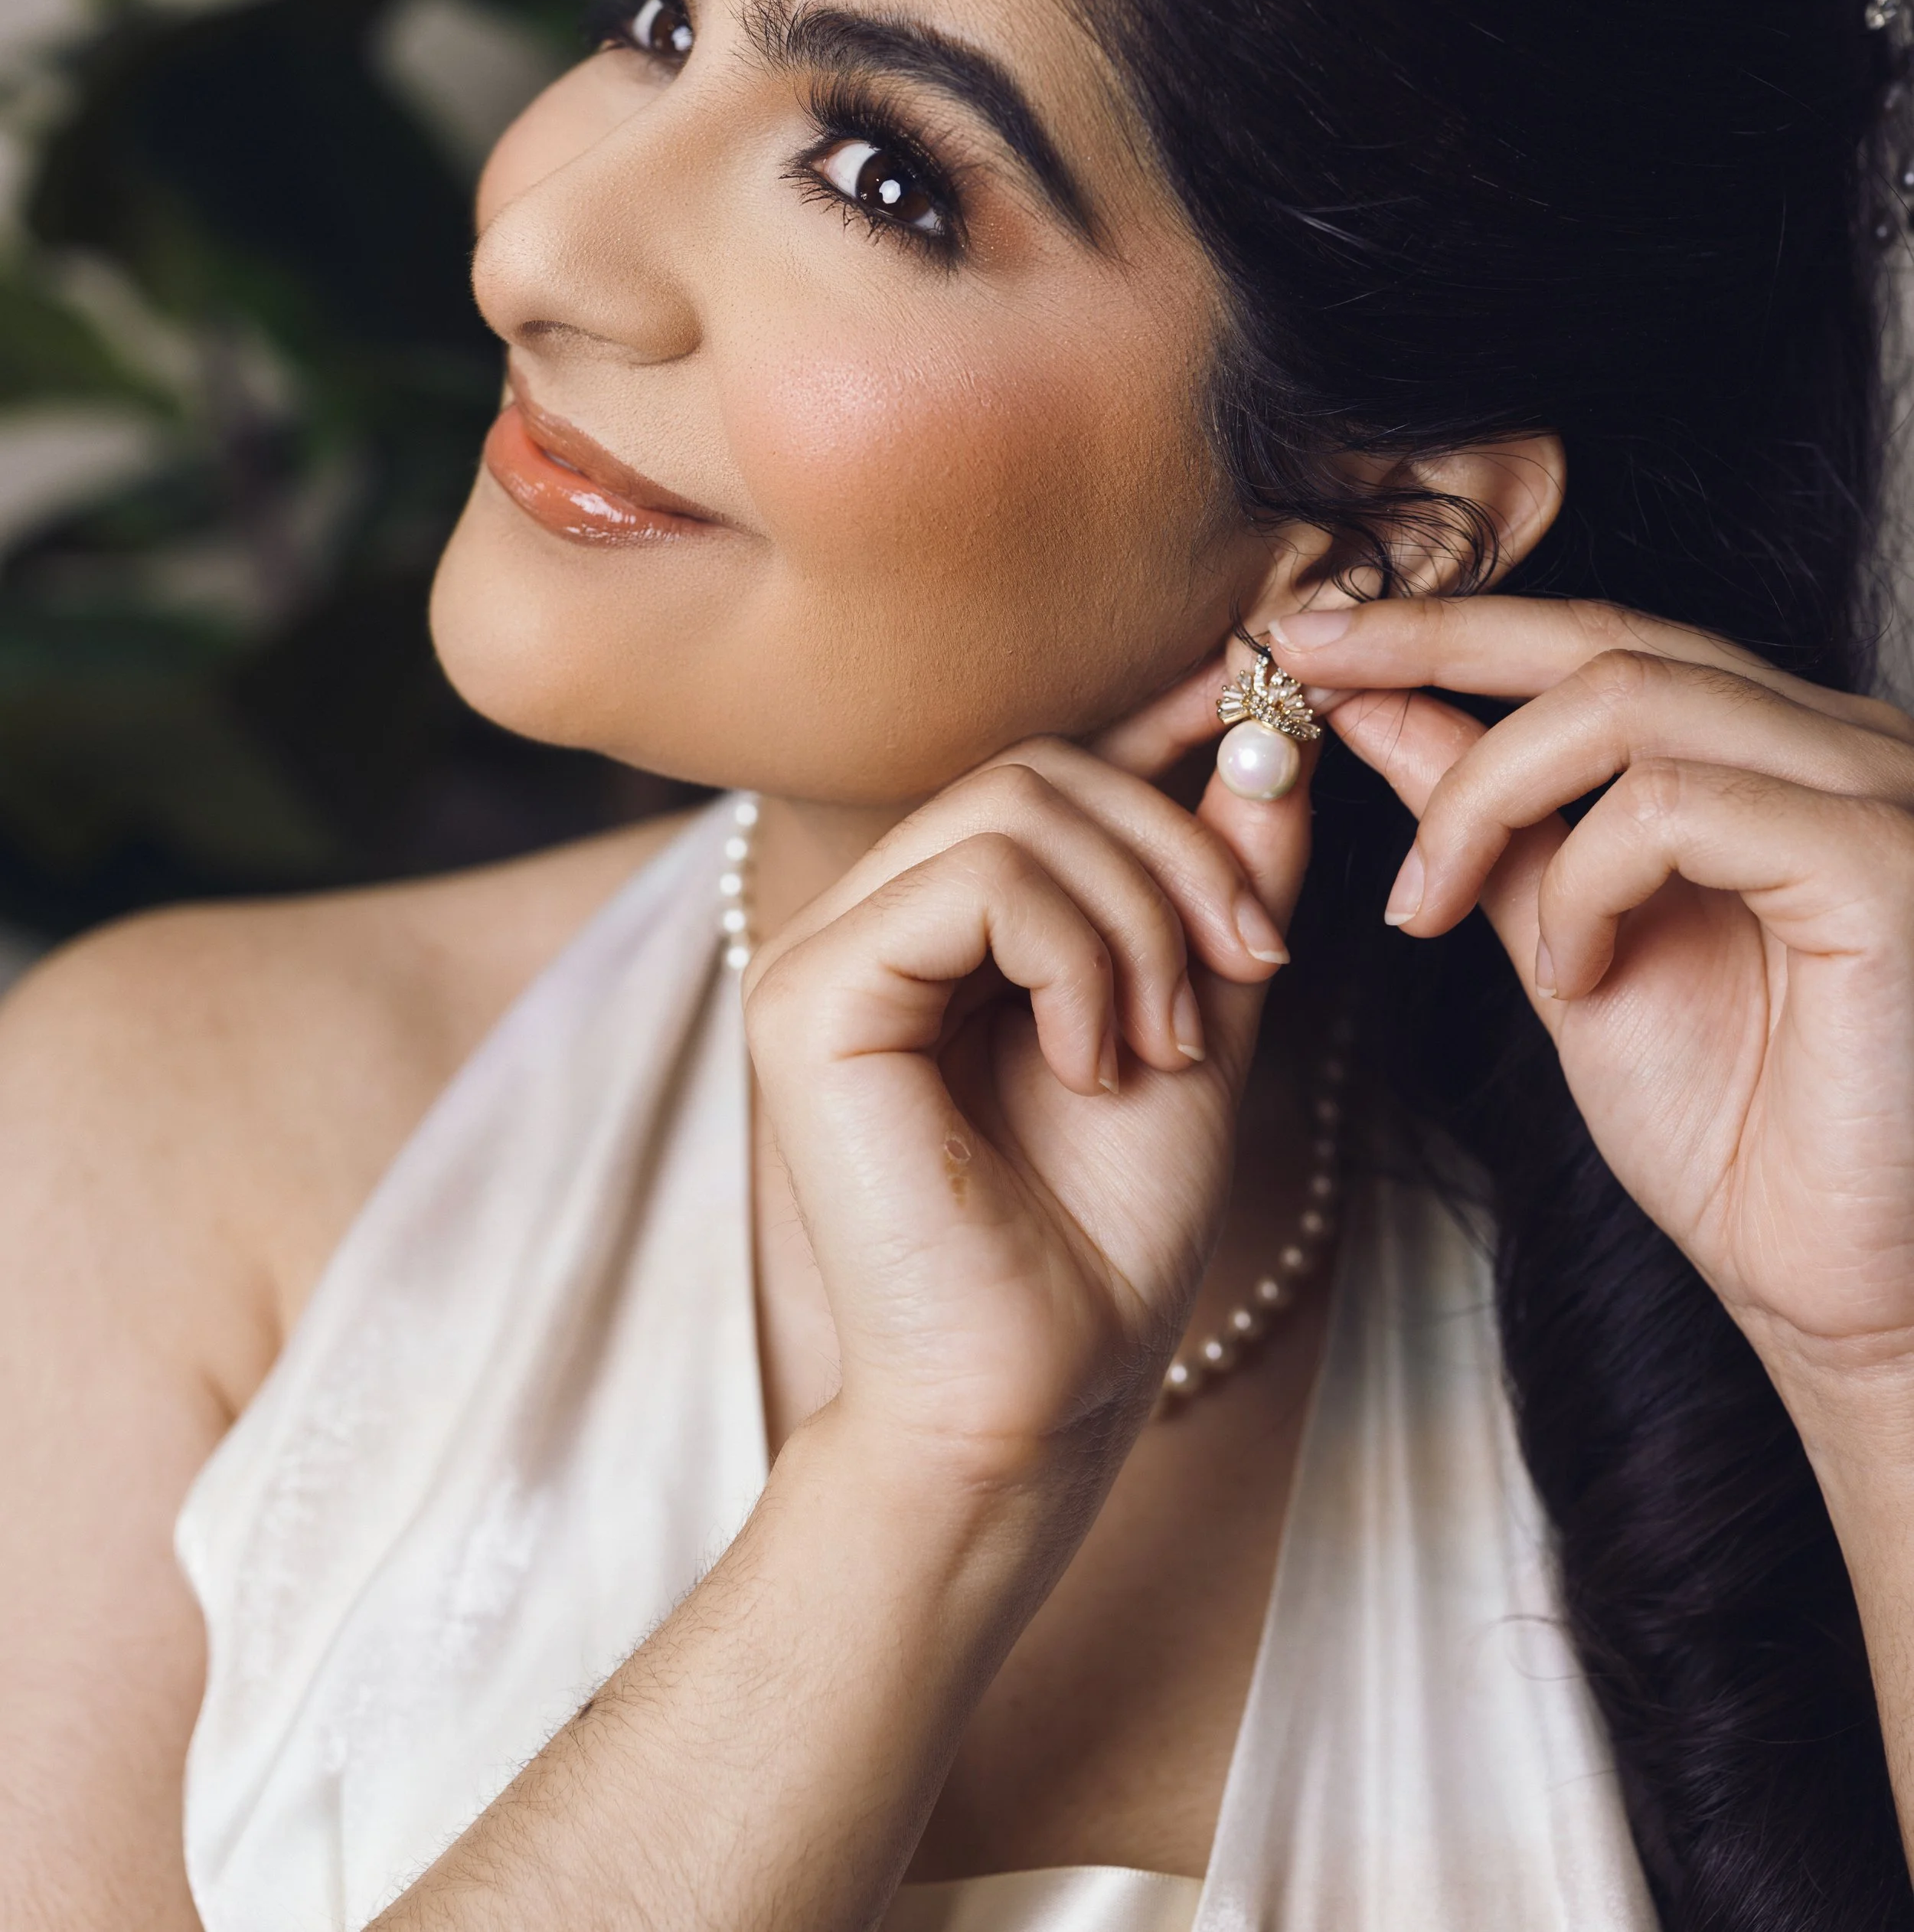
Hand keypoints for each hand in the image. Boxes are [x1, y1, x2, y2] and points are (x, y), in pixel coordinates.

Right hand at [743, 721, 1303, 1483]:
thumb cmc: (1104, 1237)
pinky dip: (1075, 958)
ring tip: (1164, 1044)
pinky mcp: (810, 997)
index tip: (1271, 714)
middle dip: (1175, 846)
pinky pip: (975, 882)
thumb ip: (1223, 885)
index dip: (1157, 727)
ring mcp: (819, 954)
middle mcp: (864, 924)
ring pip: (1012, 808)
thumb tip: (1282, 740)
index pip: (1045, 770)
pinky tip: (1092, 1062)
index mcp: (937, 927)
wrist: (1036, 1398)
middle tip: (1251, 962)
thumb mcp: (1198, 1019)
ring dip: (1139, 918)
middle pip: (1035, 770)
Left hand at [1281, 595, 1913, 1394]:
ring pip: (1628, 700)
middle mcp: (1843, 745)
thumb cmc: (1741, 1139)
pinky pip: (1681, 805)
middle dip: (1429, 642)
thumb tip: (1369, 709)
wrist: (1845, 1294)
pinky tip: (1576, 974)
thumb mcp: (1570, 950)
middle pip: (1608, 639)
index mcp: (1779, 754)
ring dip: (1487, 796)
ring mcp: (1876, 793)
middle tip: (1298, 669)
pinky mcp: (1882, 866)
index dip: (1445, 625)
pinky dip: (1585, 878)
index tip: (1302, 634)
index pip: (1599, 641)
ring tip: (1433, 907)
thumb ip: (1490, 828)